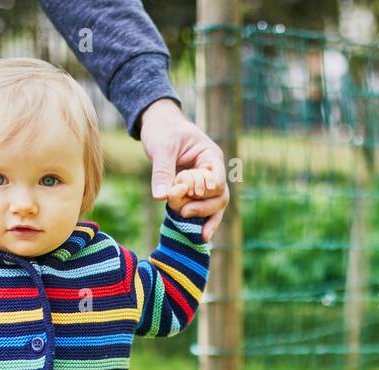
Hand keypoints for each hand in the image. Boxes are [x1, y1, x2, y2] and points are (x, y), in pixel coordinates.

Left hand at [139, 99, 228, 241]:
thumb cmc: (163, 130)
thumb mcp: (162, 147)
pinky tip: (199, 236)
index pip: (217, 180)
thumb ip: (163, 171)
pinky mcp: (195, 192)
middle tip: (183, 211)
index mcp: (210, 157)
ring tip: (191, 227)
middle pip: (220, 197)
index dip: (206, 191)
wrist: (159, 125)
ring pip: (215, 207)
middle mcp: (212, 172)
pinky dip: (201, 221)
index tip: (191, 192)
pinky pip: (203, 209)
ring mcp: (206, 183)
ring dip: (204, 216)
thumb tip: (161, 197)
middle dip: (203, 207)